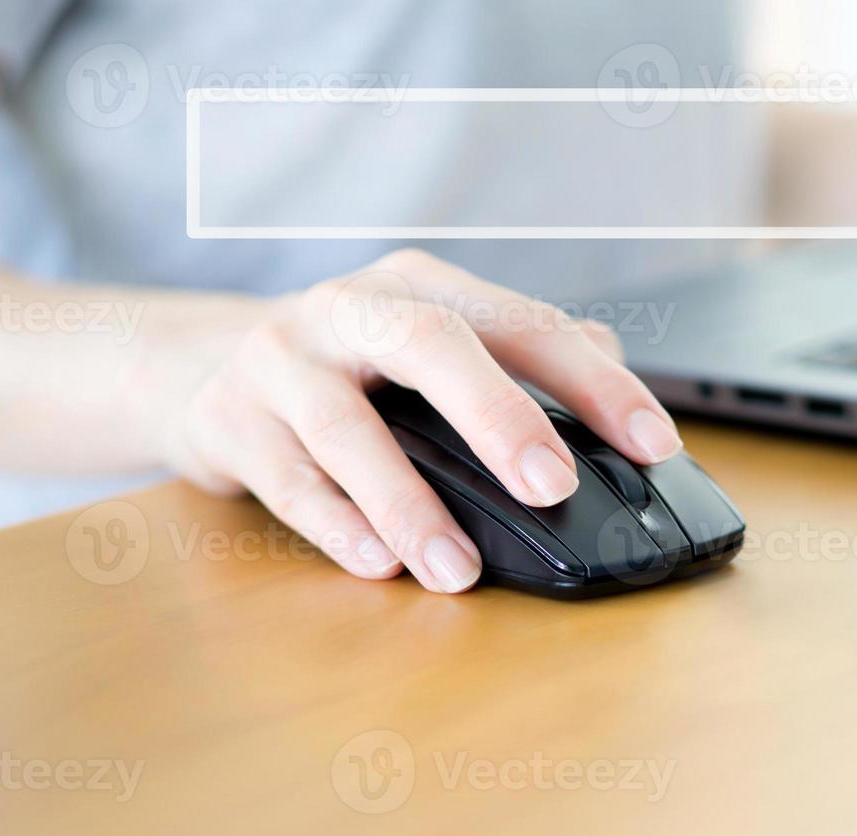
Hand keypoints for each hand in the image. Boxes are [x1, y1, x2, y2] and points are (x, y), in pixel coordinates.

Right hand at [160, 250, 682, 593]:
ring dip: (409, 503)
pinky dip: (337, 525)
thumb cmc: (354, 364)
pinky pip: (287, 479)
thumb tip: (615, 409)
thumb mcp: (435, 343)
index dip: (595, 383)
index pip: (525, 324)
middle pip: (432, 344)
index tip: (653, 443)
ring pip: (347, 425)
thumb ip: (522, 365)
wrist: (203, 362)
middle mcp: (353, 306)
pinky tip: (380, 564)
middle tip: (554, 488)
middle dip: (499, 417)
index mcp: (425, 285)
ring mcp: (282, 357)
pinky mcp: (228, 417)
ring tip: (457, 571)